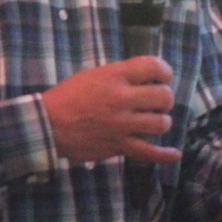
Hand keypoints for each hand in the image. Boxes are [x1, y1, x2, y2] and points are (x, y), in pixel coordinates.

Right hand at [42, 57, 182, 164]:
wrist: (47, 125)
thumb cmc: (67, 97)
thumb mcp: (93, 75)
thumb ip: (119, 75)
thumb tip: (144, 79)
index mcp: (115, 76)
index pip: (154, 66)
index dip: (164, 71)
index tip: (162, 77)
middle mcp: (122, 99)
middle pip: (163, 96)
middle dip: (164, 98)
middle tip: (156, 102)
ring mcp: (123, 125)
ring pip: (161, 123)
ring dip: (161, 121)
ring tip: (153, 121)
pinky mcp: (119, 146)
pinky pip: (149, 153)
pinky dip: (165, 155)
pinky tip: (174, 153)